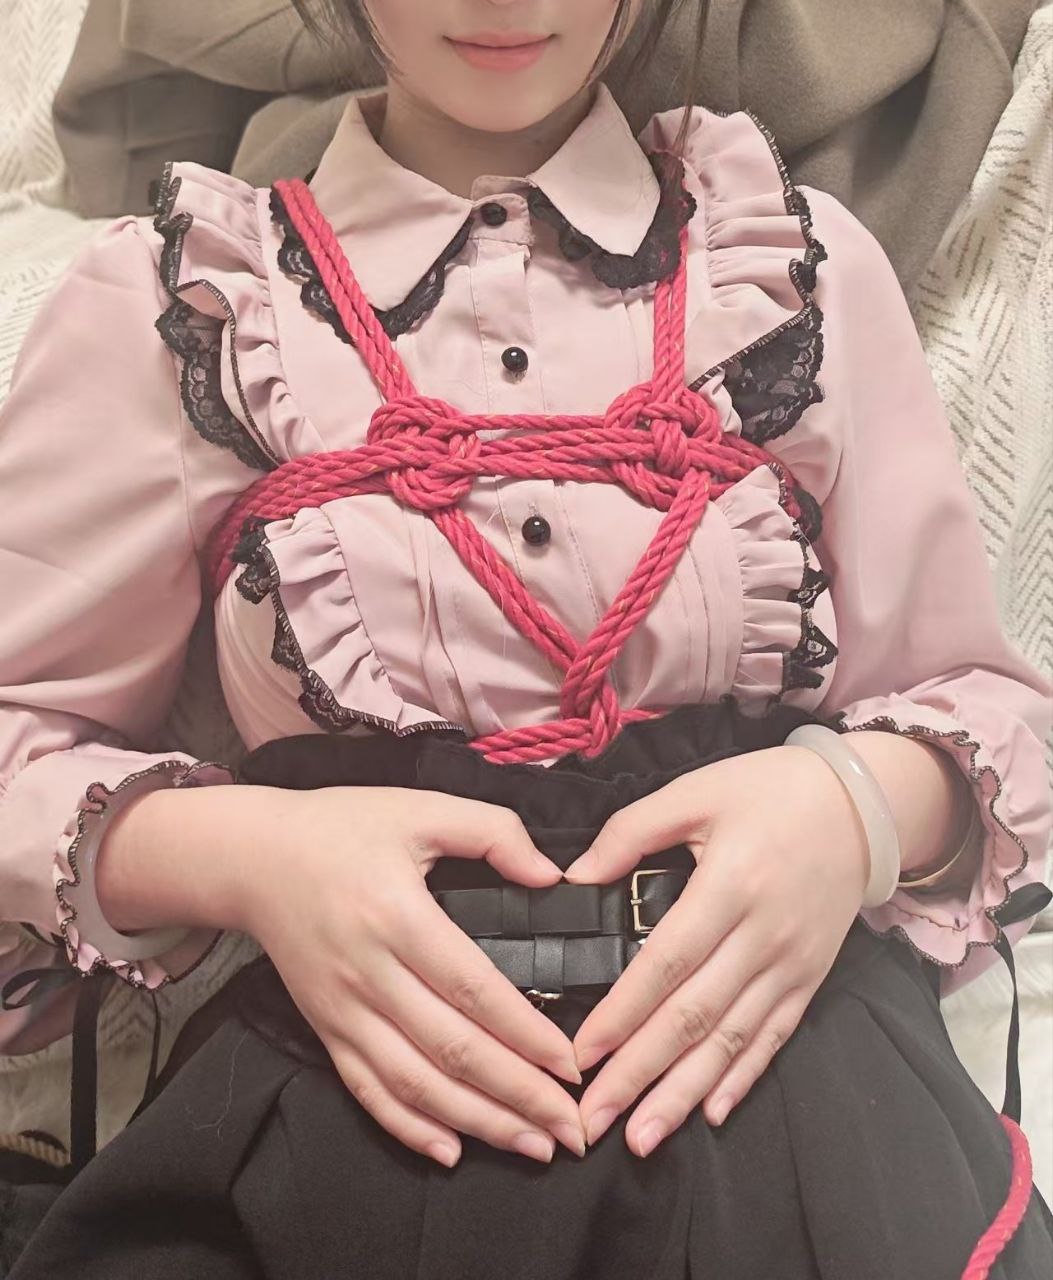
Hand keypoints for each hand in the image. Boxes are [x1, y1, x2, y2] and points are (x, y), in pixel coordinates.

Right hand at [240, 785, 587, 1166]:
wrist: (253, 857)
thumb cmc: (340, 827)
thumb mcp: (419, 806)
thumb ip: (492, 832)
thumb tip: (551, 876)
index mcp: (397, 915)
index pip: (474, 991)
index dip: (526, 1035)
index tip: (573, 1067)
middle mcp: (368, 973)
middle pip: (452, 1050)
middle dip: (520, 1097)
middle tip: (572, 1128)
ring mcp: (342, 1009)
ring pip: (415, 1084)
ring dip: (479, 1122)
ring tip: (534, 1146)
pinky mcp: (325, 1028)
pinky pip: (367, 1090)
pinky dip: (409, 1127)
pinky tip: (451, 1151)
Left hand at [562, 744, 869, 1155]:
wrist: (863, 803)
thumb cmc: (769, 790)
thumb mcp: (697, 791)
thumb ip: (632, 830)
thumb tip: (575, 878)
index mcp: (731, 885)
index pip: (666, 963)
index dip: (622, 1014)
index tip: (580, 1056)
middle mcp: (764, 936)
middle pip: (694, 1017)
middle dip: (639, 1074)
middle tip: (592, 1123)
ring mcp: (792, 964)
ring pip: (732, 1041)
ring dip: (684, 1093)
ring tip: (642, 1136)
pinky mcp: (810, 979)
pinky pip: (774, 1037)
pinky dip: (743, 1078)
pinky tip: (711, 1112)